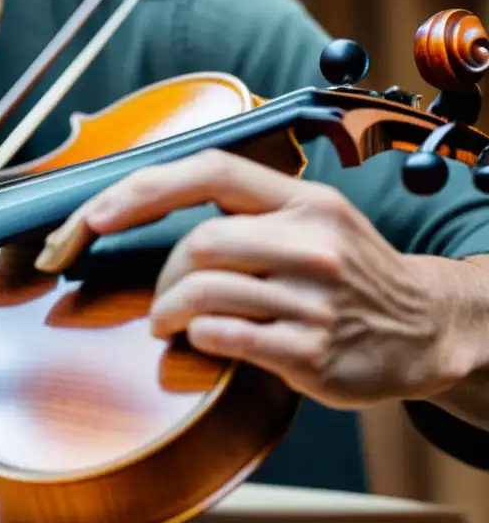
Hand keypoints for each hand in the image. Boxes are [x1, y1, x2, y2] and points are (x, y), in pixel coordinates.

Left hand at [33, 149, 465, 408]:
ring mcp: (314, 298)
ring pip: (205, 291)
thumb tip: (148, 205)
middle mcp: (314, 243)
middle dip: (163, 276)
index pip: (211, 172)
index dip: (143, 190)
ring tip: (168, 322)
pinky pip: (224, 336)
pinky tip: (204, 339)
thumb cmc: (348, 275)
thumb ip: (248, 212)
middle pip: (200, 244)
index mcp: (306, 202)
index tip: (94, 216)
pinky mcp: (311, 351)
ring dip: (169, 310)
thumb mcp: (314, 223)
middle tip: (163, 300)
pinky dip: (198, 337)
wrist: (428, 330)